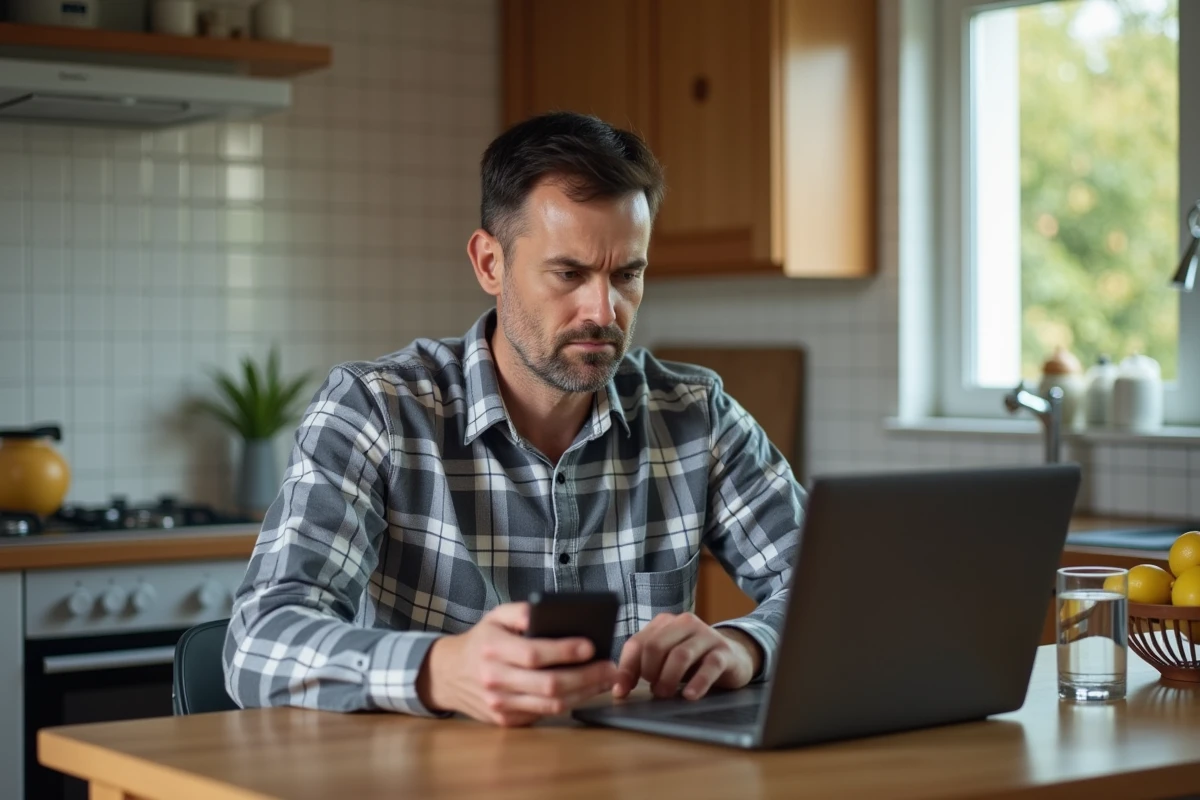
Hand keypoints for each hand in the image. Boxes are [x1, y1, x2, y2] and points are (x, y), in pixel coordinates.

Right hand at [416, 602, 617, 726]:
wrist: (448, 674)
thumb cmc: (482, 640)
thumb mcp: (495, 616)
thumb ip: (521, 611)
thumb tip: (548, 611)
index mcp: (493, 649)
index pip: (534, 654)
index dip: (565, 652)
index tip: (591, 646)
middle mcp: (494, 679)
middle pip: (548, 684)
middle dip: (586, 676)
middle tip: (610, 667)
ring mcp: (499, 704)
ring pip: (551, 704)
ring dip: (584, 693)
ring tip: (605, 680)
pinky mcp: (506, 720)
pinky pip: (544, 713)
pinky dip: (569, 702)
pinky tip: (585, 690)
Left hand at [612, 613, 760, 700]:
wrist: (734, 656)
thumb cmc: (693, 660)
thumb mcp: (666, 658)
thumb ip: (644, 665)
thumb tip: (619, 688)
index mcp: (664, 623)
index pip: (637, 643)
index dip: (626, 669)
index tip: (621, 692)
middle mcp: (684, 623)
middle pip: (656, 647)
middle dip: (649, 673)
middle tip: (654, 691)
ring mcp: (706, 636)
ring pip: (680, 655)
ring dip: (668, 679)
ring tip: (666, 695)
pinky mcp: (724, 652)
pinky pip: (709, 666)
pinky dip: (697, 683)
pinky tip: (690, 696)